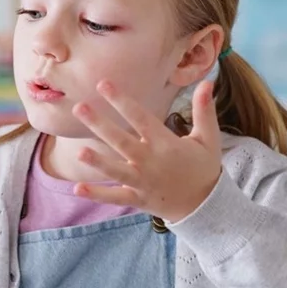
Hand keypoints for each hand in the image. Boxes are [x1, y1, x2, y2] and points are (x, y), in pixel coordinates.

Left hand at [72, 80, 221, 221]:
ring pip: (116, 170)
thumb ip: (204, 110)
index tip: (103, 85)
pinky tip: (78, 189)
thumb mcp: (209, 138)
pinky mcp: (139, 199)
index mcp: (165, 143)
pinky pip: (116, 197)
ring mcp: (143, 182)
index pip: (140, 117)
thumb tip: (207, 82)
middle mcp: (151, 161)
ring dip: (97, 162)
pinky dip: (98, 194)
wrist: (206, 205)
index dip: (121, 101)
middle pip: (121, 141)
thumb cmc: (204, 168)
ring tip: (79, 152)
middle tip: (79, 108)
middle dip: (100, 124)